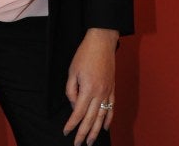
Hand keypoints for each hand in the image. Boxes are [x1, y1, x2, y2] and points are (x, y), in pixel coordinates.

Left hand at [63, 28, 117, 145]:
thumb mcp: (72, 70)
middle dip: (83, 133)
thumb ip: (71, 90)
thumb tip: (74, 105)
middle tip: (78, 144)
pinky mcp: (112, 89)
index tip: (66, 132)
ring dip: (95, 131)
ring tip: (91, 142)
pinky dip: (108, 119)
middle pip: (90, 119)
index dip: (72, 124)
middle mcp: (99, 93)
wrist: (102, 42)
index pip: (78, 112)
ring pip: (102, 117)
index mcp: (88, 89)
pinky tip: (104, 127)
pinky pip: (111, 108)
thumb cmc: (85, 54)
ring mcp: (107, 92)